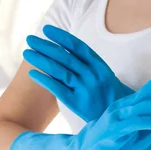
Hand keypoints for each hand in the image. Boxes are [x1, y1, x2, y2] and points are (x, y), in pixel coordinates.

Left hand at [23, 25, 150, 121]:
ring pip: (59, 70)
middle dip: (46, 46)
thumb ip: (86, 65)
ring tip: (27, 53)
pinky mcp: (78, 103)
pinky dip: (44, 79)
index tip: (47, 30)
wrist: (123, 119)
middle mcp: (93, 75)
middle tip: (30, 39)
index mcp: (100, 66)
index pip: (78, 47)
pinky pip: (58, 88)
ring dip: (41, 60)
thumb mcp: (103, 76)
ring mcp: (85, 89)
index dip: (61, 37)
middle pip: (65, 57)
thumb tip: (64, 53)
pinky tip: (32, 73)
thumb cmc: (110, 97)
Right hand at [70, 92, 150, 149]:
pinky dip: (143, 122)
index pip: (148, 90)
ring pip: (138, 108)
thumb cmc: (111, 145)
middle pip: (144, 94)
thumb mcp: (139, 137)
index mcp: (128, 107)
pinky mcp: (111, 131)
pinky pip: (129, 125)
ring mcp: (115, 118)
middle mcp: (121, 108)